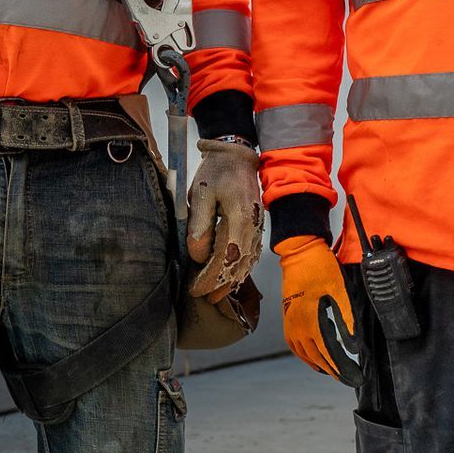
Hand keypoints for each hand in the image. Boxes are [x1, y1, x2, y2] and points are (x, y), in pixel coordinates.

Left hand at [184, 138, 262, 302]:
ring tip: (214, 294)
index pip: (226, 259)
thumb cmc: (217, 172)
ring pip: (247, 263)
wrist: (238, 156)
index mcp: (240, 219)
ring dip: (230, 280)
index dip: (210, 278)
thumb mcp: (202, 194)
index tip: (196, 289)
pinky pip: (250, 255)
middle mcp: (253, 227)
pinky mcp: (256, 227)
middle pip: (238, 266)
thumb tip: (197, 256)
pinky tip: (230, 277)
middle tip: (202, 296)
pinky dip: (240, 270)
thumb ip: (199, 225)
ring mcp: (257, 228)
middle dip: (219, 285)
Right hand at [278, 235, 362, 384]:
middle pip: (317, 358)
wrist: (299, 253)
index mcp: (311, 322)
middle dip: (335, 371)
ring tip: (334, 372)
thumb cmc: (321, 269)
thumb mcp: (340, 292)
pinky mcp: (288, 317)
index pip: (329, 355)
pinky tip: (314, 357)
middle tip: (351, 379)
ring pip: (304, 355)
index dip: (343, 369)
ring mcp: (290, 323)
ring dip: (320, 365)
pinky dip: (305, 356)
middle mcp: (297, 327)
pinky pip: (295, 345)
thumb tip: (354, 346)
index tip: (356, 377)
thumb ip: (347, 320)